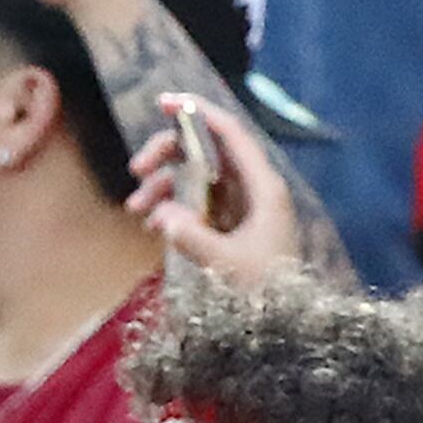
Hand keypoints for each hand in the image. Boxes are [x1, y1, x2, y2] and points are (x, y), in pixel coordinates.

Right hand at [127, 101, 303, 286]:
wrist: (286, 321)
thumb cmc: (266, 290)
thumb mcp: (228, 264)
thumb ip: (195, 239)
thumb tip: (163, 216)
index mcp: (263, 187)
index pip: (231, 135)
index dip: (199, 113)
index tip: (165, 101)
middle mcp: (253, 188)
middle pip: (206, 151)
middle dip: (168, 154)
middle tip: (137, 170)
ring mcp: (240, 205)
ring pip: (195, 176)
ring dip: (162, 185)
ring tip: (136, 210)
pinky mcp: (228, 223)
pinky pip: (195, 200)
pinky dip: (171, 205)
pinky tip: (151, 223)